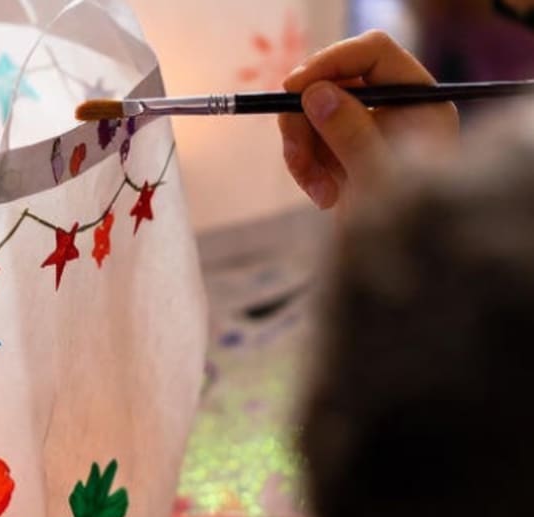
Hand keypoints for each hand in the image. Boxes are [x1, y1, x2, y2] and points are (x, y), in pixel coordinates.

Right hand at [279, 31, 459, 211]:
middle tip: (296, 152)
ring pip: (313, 114)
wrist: (404, 268)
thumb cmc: (408, 226)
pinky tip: (324, 197)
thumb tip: (316, 93)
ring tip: (316, 189)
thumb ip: (350, 130)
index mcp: (418, 101)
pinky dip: (305, 167)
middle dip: (306, 118)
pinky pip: (308, 142)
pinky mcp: (345, 152)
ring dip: (302, 149)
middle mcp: (395, 108)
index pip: (373, 54)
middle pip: (334, 82)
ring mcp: (367, 130)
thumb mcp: (377, 175)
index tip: (293, 88)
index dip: (331, 62)